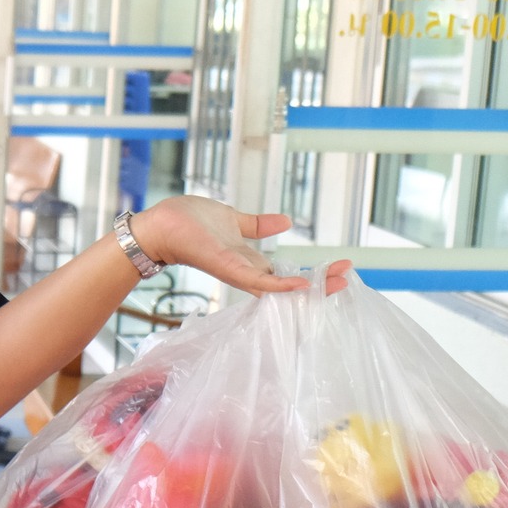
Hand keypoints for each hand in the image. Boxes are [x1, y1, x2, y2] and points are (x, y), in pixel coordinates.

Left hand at [128, 196, 352, 296]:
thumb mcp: (233, 221)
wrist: (159, 226)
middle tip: (348, 278)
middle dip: (319, 283)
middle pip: (288, 284)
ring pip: (278, 287)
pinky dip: (279, 285)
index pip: (288, 272)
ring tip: (336, 284)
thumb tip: (287, 221)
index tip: (341, 268)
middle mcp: (245, 270)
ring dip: (308, 286)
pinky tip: (301, 285)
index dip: (314, 273)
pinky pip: (256, 281)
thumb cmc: (189, 223)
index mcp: (249, 260)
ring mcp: (237, 272)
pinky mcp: (226, 267)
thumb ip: (258, 225)